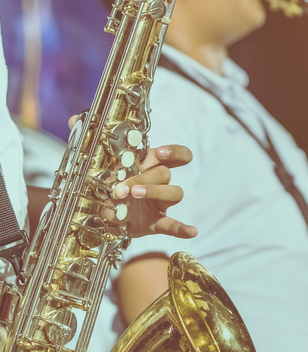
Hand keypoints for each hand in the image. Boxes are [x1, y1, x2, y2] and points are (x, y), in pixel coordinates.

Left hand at [67, 115, 197, 238]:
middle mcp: (157, 181)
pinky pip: (173, 224)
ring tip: (133, 195)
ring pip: (173, 193)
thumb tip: (71, 119)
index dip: (172, 152)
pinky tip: (192, 232)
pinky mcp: (155, 222)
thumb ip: (89, 143)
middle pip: (165, 173)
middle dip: (144, 178)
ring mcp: (158, 203)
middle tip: (123, 186)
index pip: (174, 154)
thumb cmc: (104, 185)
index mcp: (148, 165)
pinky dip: (182, 228)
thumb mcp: (97, 164)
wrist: (94, 213)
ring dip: (156, 192)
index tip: (159, 152)